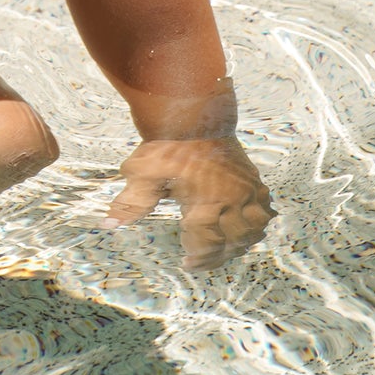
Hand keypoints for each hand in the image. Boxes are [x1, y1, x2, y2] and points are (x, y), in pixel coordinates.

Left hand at [103, 136, 274, 269]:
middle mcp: (233, 200)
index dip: (198, 258)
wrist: (192, 112)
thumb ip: (131, 202)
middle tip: (201, 259)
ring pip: (253, 230)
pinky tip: (246, 229)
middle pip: (232, 243)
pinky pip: (264, 210)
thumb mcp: (142, 173)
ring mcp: (247, 190)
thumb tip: (110, 224)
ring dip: (239, 244)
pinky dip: (256, 224)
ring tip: (223, 248)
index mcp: (207, 202)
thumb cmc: (166, 144)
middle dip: (217, 255)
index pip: (206, 244)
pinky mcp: (253, 180)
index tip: (187, 262)